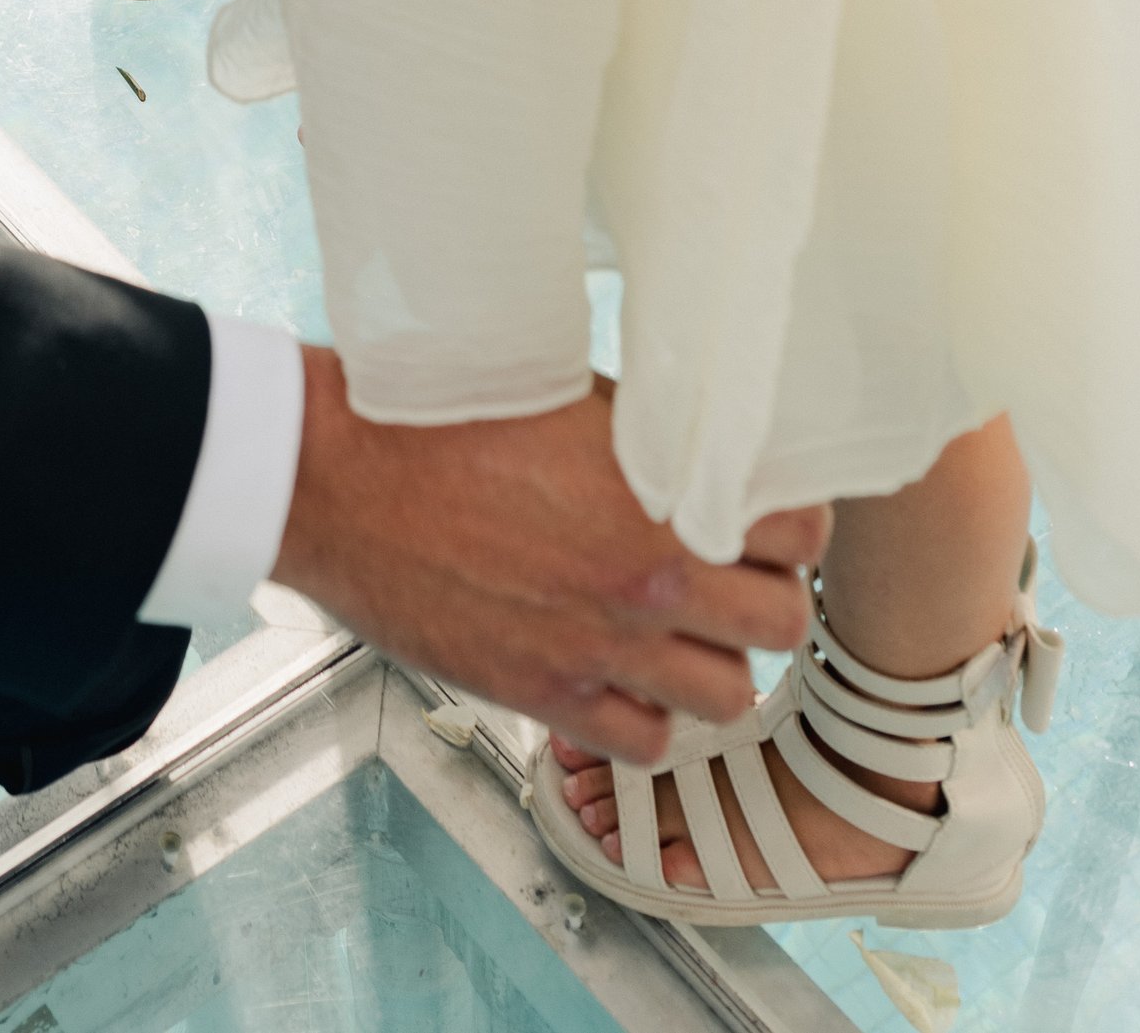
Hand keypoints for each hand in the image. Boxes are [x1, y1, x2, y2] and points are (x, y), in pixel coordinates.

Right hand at [274, 364, 825, 764]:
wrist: (337, 478)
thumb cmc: (435, 420)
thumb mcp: (567, 396)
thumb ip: (651, 436)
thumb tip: (706, 454)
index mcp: (659, 496)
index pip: (802, 534)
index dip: (789, 523)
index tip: (765, 516)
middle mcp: (646, 583)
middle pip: (782, 623)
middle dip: (763, 595)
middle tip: (730, 573)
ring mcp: (599, 650)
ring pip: (729, 697)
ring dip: (715, 661)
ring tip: (678, 627)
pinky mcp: (547, 696)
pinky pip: (648, 743)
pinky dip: (649, 715)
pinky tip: (622, 670)